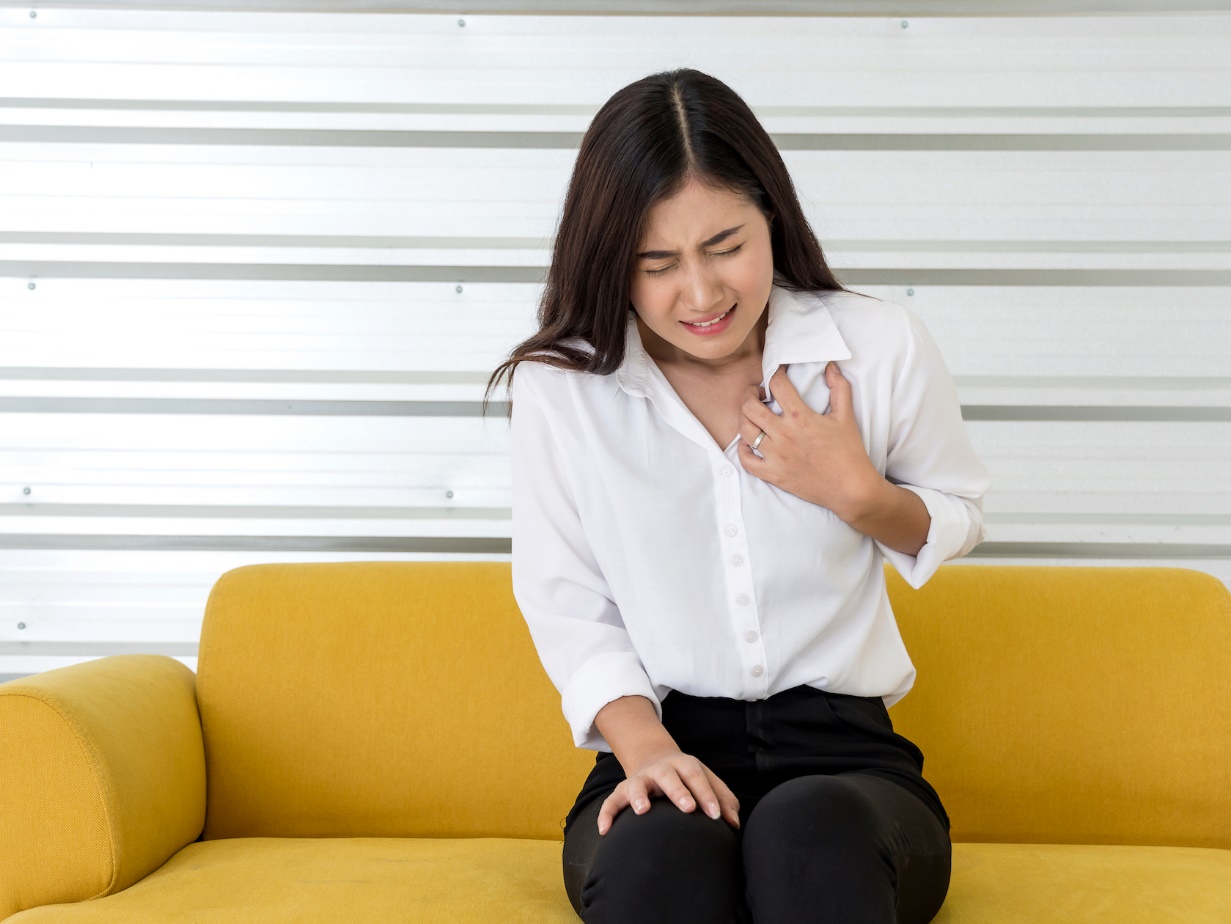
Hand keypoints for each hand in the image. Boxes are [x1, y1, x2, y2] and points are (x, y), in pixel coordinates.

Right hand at [596, 747, 740, 835]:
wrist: (653, 758)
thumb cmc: (687, 778)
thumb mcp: (705, 781)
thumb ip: (723, 800)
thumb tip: (733, 823)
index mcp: (684, 766)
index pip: (697, 777)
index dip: (707, 795)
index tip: (716, 816)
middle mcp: (661, 770)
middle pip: (669, 776)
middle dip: (678, 791)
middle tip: (688, 807)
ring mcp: (640, 779)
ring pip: (636, 784)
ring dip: (638, 796)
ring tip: (642, 810)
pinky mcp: (622, 791)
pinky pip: (611, 802)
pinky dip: (606, 814)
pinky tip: (605, 830)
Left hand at [737, 361, 881, 521]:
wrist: (851, 489)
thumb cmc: (849, 452)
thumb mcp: (846, 416)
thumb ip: (839, 388)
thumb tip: (830, 366)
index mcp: (800, 417)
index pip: (777, 385)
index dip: (775, 374)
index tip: (777, 375)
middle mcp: (783, 435)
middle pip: (750, 406)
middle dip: (749, 394)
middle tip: (756, 393)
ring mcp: (775, 456)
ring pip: (744, 431)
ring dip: (744, 418)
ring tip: (752, 415)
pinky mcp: (773, 475)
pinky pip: (746, 460)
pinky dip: (743, 449)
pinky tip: (749, 442)